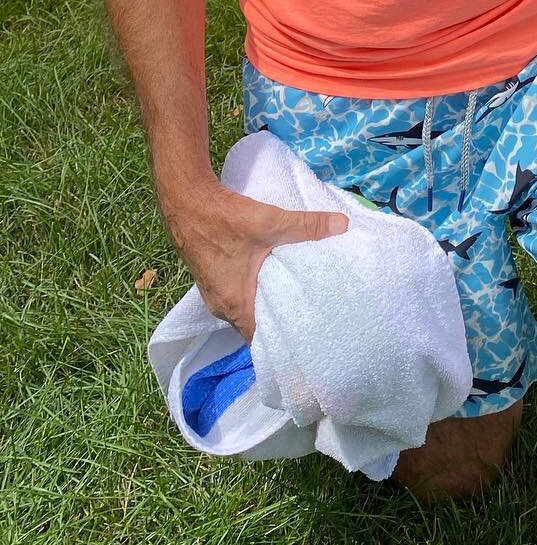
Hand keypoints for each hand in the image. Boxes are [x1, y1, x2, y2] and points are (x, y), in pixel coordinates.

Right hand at [164, 181, 347, 338]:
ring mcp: (215, 292)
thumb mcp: (270, 222)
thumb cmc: (224, 220)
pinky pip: (238, 294)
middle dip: (279, 323)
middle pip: (254, 325)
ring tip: (297, 301)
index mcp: (235, 304)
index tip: (307, 341)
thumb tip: (343, 225)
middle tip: (311, 319)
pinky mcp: (214, 277)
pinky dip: (255, 292)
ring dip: (266, 306)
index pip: (259, 339)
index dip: (282, 343)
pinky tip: (273, 280)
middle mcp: (222, 305)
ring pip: (246, 308)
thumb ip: (307, 226)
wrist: (186, 201)